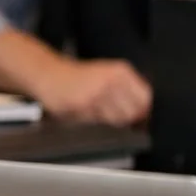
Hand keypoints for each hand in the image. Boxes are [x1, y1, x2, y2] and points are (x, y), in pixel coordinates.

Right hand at [35, 59, 151, 126]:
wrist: (49, 73)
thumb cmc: (80, 76)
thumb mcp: (109, 73)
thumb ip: (128, 89)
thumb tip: (146, 110)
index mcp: (121, 72)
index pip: (145, 98)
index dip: (144, 111)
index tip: (140, 117)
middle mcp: (111, 81)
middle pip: (132, 113)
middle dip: (127, 120)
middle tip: (114, 116)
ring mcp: (96, 94)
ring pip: (116, 121)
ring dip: (109, 122)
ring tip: (97, 112)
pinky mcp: (82, 107)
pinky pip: (97, 124)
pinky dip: (93, 123)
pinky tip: (85, 112)